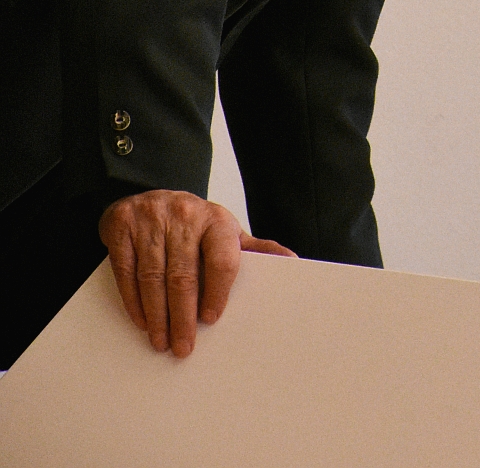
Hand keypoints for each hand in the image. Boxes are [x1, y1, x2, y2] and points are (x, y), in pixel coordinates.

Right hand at [98, 189, 293, 356]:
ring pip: (153, 275)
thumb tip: (292, 262)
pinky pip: (126, 270)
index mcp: (216, 219)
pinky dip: (133, 300)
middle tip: (183, 347)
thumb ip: (255, 249)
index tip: (210, 319)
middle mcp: (184, 215)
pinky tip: (142, 321)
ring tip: (161, 342)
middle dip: (182, 316)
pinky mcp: (122, 225)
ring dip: (157, 315)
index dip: (217, 291)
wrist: (152, 197)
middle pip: (183, 274)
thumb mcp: (226, 232)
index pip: (221, 257)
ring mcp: (151, 218)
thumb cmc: (195, 226)